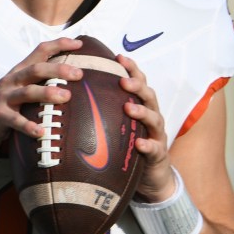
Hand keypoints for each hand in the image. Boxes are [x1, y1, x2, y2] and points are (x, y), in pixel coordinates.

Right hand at [0, 38, 83, 152]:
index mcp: (19, 71)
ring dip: (47, 93)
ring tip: (66, 97)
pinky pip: (15, 121)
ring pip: (27, 92)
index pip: (40, 51)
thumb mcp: (19, 90)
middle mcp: (12, 81)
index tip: (79, 43)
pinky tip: (41, 132)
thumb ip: (39, 84)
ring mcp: (3, 98)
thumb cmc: (5, 106)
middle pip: (36, 69)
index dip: (59, 44)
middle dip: (58, 70)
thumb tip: (73, 84)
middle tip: (79, 74)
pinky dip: (29, 126)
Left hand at [117, 55, 175, 202]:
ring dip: (142, 111)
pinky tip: (139, 144)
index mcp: (142, 106)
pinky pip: (155, 149)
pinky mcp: (158, 155)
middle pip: (148, 95)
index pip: (138, 82)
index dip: (131, 68)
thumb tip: (74, 96)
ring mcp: (157, 135)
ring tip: (128, 108)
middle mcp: (152, 117)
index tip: (118, 56)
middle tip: (123, 81)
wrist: (152, 177)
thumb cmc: (130, 147)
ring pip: (154, 118)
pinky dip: (147, 145)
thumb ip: (105, 111)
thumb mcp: (119, 126)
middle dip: (137, 86)